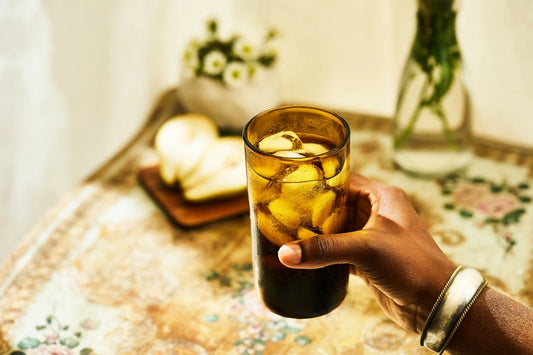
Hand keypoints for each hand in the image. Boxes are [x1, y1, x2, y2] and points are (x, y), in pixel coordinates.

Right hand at [278, 173, 455, 332]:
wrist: (437, 304)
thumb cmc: (412, 265)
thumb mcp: (367, 249)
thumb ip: (325, 249)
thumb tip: (285, 254)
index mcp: (382, 196)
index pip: (343, 179)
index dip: (318, 182)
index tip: (290, 186)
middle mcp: (377, 212)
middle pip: (335, 204)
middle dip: (311, 210)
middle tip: (281, 211)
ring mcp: (372, 236)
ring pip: (335, 228)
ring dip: (315, 233)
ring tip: (286, 232)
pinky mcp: (367, 259)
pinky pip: (338, 250)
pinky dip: (322, 252)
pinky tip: (303, 255)